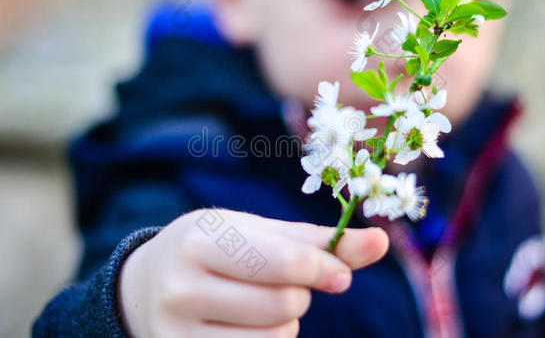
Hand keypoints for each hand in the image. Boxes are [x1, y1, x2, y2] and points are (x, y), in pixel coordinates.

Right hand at [119, 208, 388, 337]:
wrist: (148, 286)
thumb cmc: (216, 250)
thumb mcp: (257, 233)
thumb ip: (319, 242)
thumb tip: (381, 242)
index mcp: (200, 240)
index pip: (282, 261)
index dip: (323, 268)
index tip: (340, 275)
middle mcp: (181, 288)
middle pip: (284, 304)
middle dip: (298, 295)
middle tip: (278, 283)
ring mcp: (176, 334)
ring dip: (285, 324)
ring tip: (254, 305)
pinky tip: (243, 328)